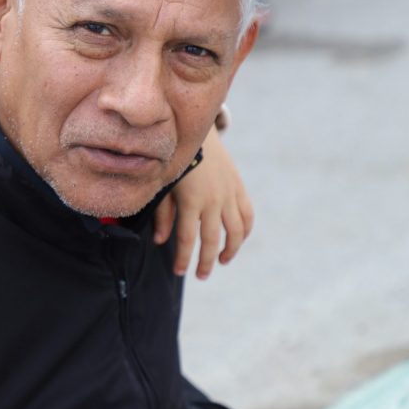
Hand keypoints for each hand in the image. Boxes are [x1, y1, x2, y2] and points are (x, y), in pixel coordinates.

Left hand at [153, 126, 253, 278]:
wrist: (195, 132)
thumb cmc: (172, 160)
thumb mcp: (162, 186)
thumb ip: (163, 215)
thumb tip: (160, 242)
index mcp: (190, 200)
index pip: (186, 239)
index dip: (183, 258)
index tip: (179, 272)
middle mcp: (213, 200)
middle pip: (212, 240)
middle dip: (206, 261)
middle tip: (201, 276)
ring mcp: (229, 194)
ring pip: (236, 231)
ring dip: (230, 250)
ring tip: (221, 261)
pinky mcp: (238, 187)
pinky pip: (247, 214)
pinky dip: (245, 230)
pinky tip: (237, 240)